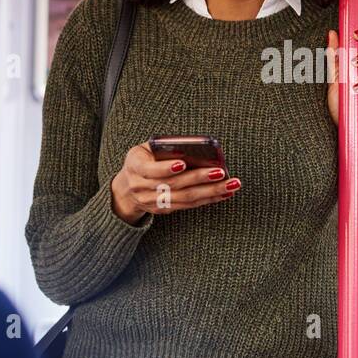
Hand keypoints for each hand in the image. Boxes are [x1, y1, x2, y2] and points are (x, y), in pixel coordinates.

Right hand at [110, 142, 239, 222]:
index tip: (183, 163)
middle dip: (199, 178)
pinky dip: (208, 199)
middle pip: (174, 185)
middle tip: (221, 172)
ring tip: (231, 184)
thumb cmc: (142, 161)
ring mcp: (153, 202)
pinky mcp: (164, 210)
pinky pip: (188, 205)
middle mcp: (142, 187)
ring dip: (210, 191)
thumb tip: (193, 147)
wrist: (126, 189)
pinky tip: (224, 193)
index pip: (151, 170)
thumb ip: (163, 147)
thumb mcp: (144, 150)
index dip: (166, 168)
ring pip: (185, 198)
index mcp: (135, 167)